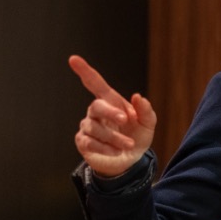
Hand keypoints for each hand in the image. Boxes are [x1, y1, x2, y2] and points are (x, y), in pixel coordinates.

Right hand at [69, 55, 156, 177]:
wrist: (130, 160)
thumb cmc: (137, 136)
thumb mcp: (147, 123)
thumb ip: (145, 110)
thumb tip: (138, 96)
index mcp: (111, 101)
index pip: (95, 83)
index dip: (84, 71)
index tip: (73, 59)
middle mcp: (96, 111)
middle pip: (96, 106)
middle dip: (110, 112)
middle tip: (125, 120)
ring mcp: (88, 126)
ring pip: (95, 128)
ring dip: (114, 137)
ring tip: (128, 145)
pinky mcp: (83, 142)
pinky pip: (90, 142)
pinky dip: (105, 148)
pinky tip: (116, 151)